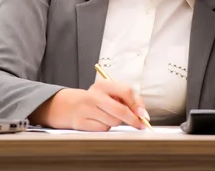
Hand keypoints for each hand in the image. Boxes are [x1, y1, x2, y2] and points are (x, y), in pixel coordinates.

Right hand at [31, 80, 148, 130]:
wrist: (71, 105)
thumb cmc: (97, 99)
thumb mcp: (110, 93)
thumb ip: (127, 99)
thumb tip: (142, 113)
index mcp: (104, 85)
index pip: (126, 91)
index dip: (137, 104)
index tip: (143, 114)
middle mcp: (95, 95)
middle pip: (120, 110)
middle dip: (133, 120)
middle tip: (140, 125)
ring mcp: (87, 109)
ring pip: (114, 122)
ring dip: (117, 122)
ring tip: (109, 116)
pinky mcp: (82, 122)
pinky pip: (103, 129)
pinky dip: (106, 127)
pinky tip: (99, 121)